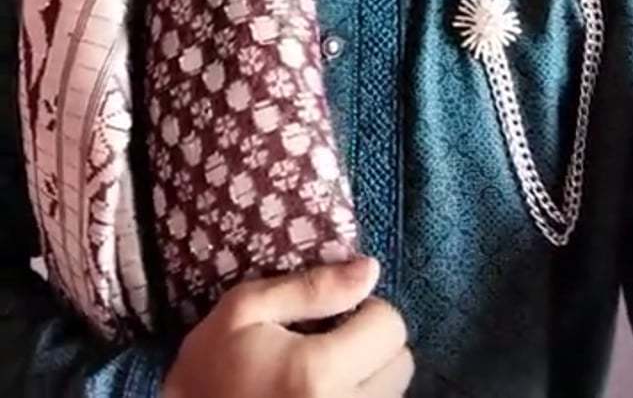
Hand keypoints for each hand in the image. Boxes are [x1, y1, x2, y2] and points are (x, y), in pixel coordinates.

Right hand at [162, 255, 413, 397]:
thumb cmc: (210, 370)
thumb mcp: (245, 310)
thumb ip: (311, 287)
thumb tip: (371, 268)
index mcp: (318, 372)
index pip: (390, 326)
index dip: (364, 310)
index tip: (334, 317)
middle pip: (401, 364)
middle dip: (372, 346)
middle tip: (331, 347)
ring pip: (393, 394)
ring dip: (369, 379)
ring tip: (324, 377)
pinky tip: (323, 396)